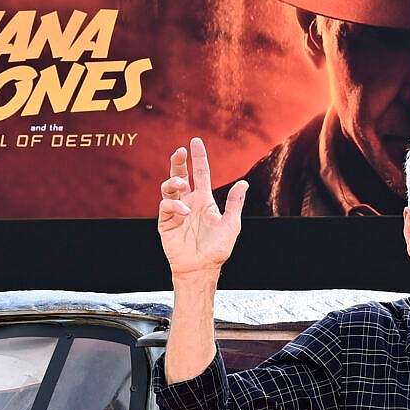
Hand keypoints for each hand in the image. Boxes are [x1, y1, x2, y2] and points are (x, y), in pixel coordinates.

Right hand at [158, 138, 245, 279]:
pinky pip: (165, 206)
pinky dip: (174, 205)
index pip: (200, 174)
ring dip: (174, 182)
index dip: (198, 158)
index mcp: (203, 200)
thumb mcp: (231, 224)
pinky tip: (184, 212)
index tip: (195, 141)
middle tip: (180, 151)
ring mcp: (176, 212)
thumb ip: (235, 203)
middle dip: (178, 162)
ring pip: (168, 187)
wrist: (202, 268)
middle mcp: (188, 202)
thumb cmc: (218, 249)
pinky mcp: (165, 222)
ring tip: (182, 185)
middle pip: (179, 175)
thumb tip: (243, 183)